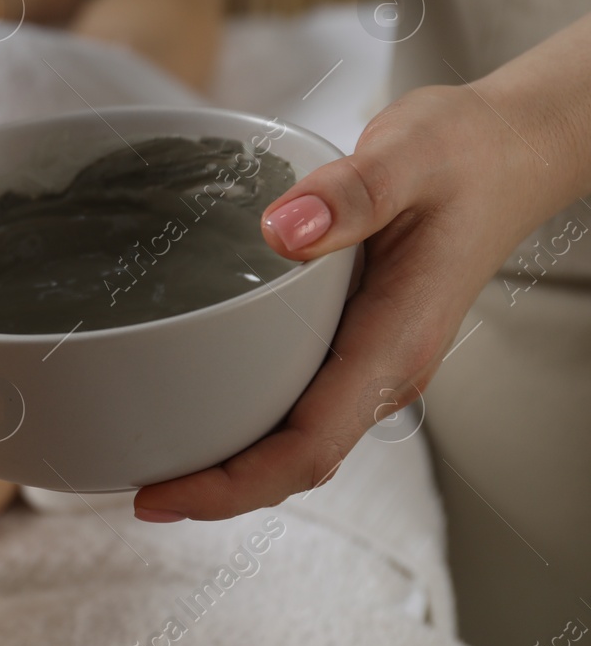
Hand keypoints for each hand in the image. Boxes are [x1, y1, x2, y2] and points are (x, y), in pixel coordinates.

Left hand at [133, 83, 551, 521]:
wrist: (512, 151)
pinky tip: (197, 398)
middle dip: (216, 489)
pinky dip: (247, 417)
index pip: (309, 446)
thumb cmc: (465, 153)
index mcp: (395, 343)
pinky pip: (300, 399)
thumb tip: (282, 230)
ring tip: (149, 456)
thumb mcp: (411, 153)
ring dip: (229, 461)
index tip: (162, 494)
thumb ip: (352, 193)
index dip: (232, 483)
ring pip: (297, 437)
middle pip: (295, 461)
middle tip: (133, 490)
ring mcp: (371, 358)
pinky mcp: (357, 339)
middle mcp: (383, 366)